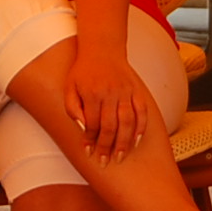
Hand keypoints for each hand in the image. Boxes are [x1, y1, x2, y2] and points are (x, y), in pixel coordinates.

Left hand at [66, 50, 149, 165]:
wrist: (102, 49)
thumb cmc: (83, 70)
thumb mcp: (70, 87)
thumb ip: (72, 108)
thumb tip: (84, 128)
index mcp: (92, 94)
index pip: (92, 124)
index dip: (90, 140)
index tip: (89, 153)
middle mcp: (110, 94)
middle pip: (110, 126)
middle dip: (107, 147)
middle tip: (105, 161)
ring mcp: (125, 92)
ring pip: (128, 122)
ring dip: (124, 142)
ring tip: (121, 157)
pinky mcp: (136, 90)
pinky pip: (142, 111)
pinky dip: (141, 127)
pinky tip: (137, 141)